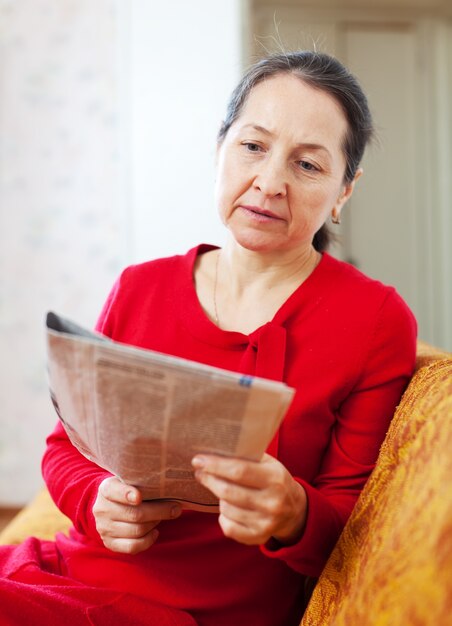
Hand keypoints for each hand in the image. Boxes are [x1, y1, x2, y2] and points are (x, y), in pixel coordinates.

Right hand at [93, 476, 181, 553]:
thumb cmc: (128, 490)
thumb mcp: (130, 481)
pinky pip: (133, 546)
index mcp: (106, 489)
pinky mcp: (110, 543)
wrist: (110, 507)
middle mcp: (102, 509)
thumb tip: (172, 488)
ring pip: (137, 530)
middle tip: (175, 508)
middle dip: (159, 511)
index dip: (126, 494)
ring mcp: (104, 528)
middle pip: (134, 514)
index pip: (114, 491)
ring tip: (163, 517)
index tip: (139, 497)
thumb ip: (144, 483)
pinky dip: (148, 540)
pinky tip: (155, 532)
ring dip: (155, 523)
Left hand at [192, 453, 306, 545]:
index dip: (215, 465)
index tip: (198, 460)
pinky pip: (228, 527)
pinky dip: (223, 517)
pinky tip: (226, 508)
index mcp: (275, 479)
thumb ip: (247, 456)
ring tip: (220, 488)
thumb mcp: (268, 463)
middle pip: (228, 491)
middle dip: (209, 480)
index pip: (239, 471)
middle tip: (200, 472)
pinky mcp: (258, 537)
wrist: (295, 510)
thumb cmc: (274, 480)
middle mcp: (272, 502)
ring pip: (226, 509)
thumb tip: (215, 450)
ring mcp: (266, 523)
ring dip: (218, 497)